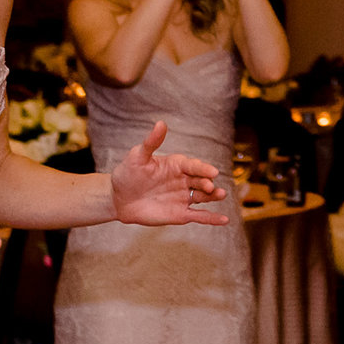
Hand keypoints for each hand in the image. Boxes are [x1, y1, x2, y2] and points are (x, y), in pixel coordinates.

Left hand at [110, 121, 230, 226]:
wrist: (119, 199)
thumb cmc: (128, 174)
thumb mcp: (138, 157)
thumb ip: (151, 142)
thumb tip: (161, 123)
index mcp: (177, 165)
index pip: (193, 166)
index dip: (203, 168)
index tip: (212, 171)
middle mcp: (184, 180)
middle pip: (201, 180)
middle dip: (207, 183)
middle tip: (209, 186)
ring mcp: (183, 197)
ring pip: (203, 196)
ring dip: (214, 196)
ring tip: (221, 194)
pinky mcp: (181, 214)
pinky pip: (199, 216)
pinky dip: (212, 218)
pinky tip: (224, 220)